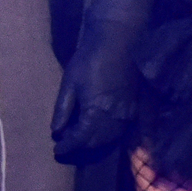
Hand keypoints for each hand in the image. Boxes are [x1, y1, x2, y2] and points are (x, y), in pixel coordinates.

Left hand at [50, 17, 137, 163]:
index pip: (81, 139)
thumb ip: (63, 109)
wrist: (118, 40)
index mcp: (97, 111)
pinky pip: (122, 130)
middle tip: (66, 146)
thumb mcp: (70, 82)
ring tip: (80, 140)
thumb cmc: (90, 58)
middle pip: (97, 142)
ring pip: (111, 139)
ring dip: (95, 143)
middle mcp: (115, 117)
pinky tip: (99, 131)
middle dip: (80, 147)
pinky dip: (109, 136)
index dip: (68, 146)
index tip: (57, 150)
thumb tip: (56, 131)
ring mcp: (128, 113)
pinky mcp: (135, 107)